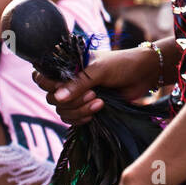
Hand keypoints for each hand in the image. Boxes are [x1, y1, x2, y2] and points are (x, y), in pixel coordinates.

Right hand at [33, 47, 160, 126]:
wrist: (143, 75)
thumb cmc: (122, 65)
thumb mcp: (100, 70)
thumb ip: (79, 83)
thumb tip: (57, 98)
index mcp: (67, 65)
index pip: (42, 77)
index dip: (49, 85)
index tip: (64, 87)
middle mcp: (68, 81)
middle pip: (51, 98)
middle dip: (72, 100)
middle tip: (93, 93)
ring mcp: (76, 95)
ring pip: (62, 111)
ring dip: (79, 110)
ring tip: (99, 101)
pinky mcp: (85, 108)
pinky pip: (72, 119)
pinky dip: (81, 118)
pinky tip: (96, 111)